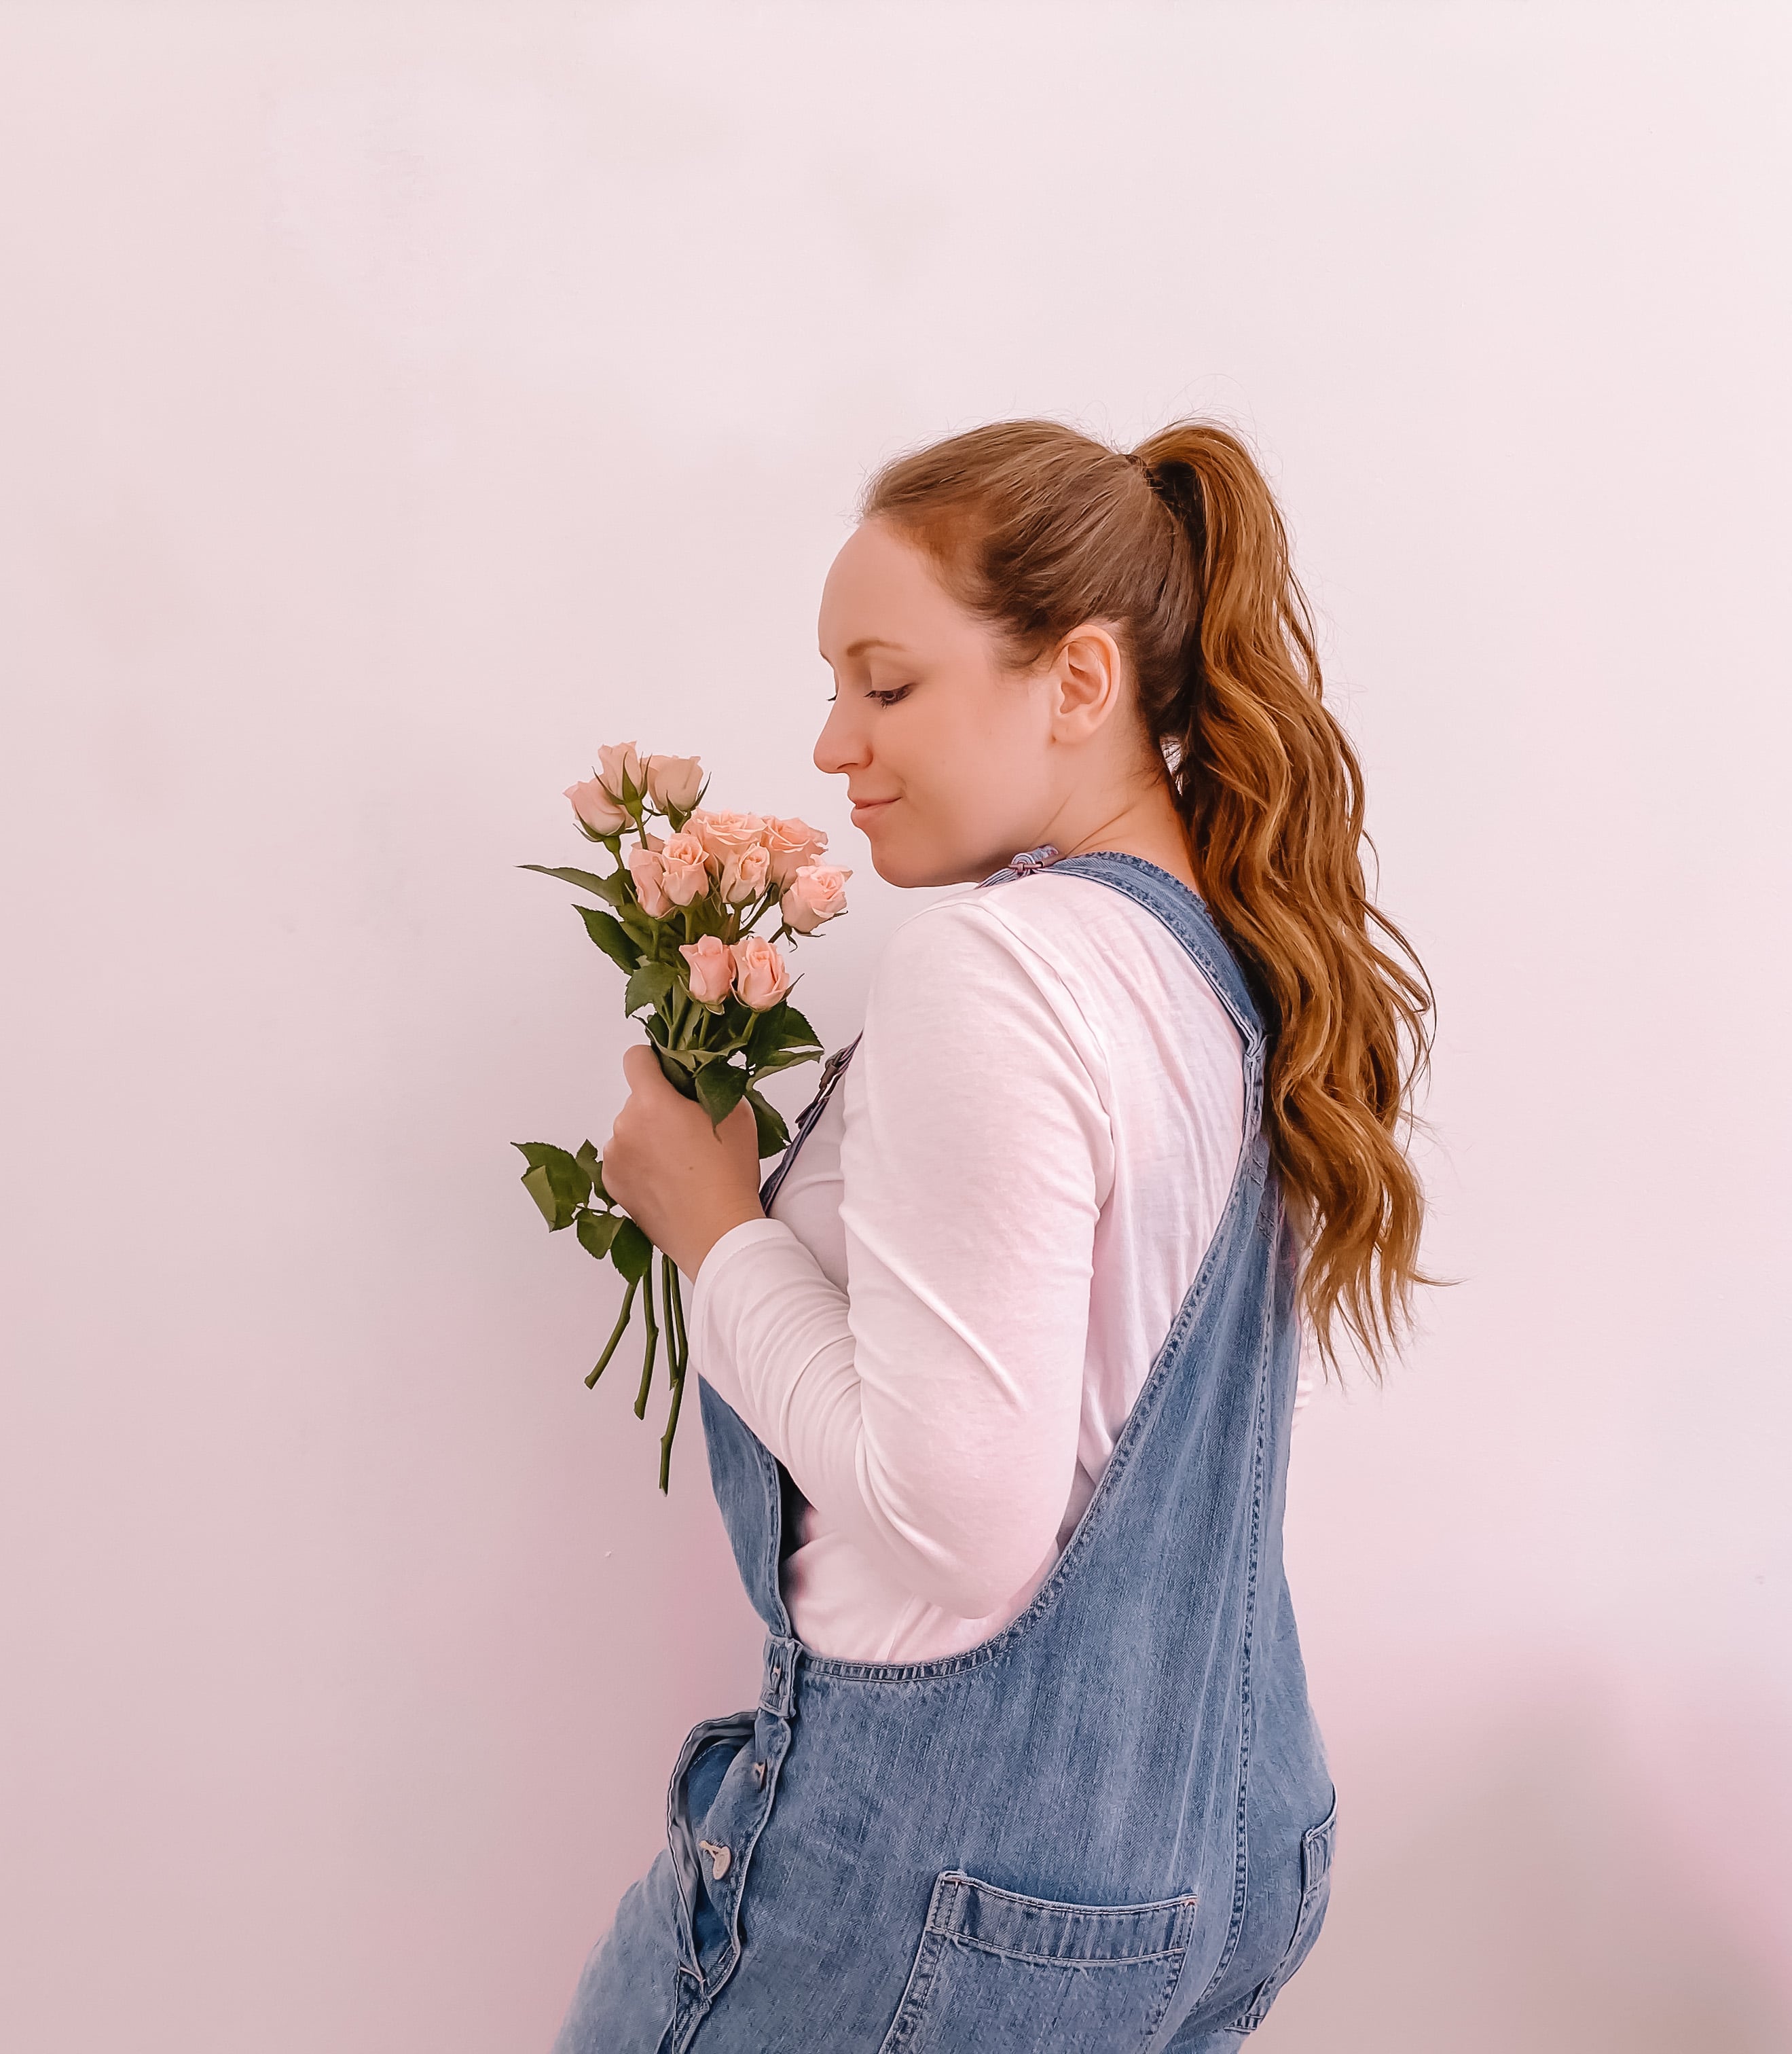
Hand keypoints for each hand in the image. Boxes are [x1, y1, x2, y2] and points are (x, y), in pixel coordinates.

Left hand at [598, 1043, 765, 1280]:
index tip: (669, 1074)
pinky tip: (666, 1181)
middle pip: (637, 1099)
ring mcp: (614, 1157)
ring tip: (680, 1164)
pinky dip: (640, 1164)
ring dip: (647, 1138)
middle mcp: (624, 1125)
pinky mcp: (612, 1184)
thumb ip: (709, 1085)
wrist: (718, 1233)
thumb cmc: (729, 1174)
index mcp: (652, 1102)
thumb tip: (695, 1077)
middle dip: (659, 1107)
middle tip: (689, 1132)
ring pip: (630, 1131)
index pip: (636, 1058)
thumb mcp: (736, 1113)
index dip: (654, 1061)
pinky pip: (624, 1160)